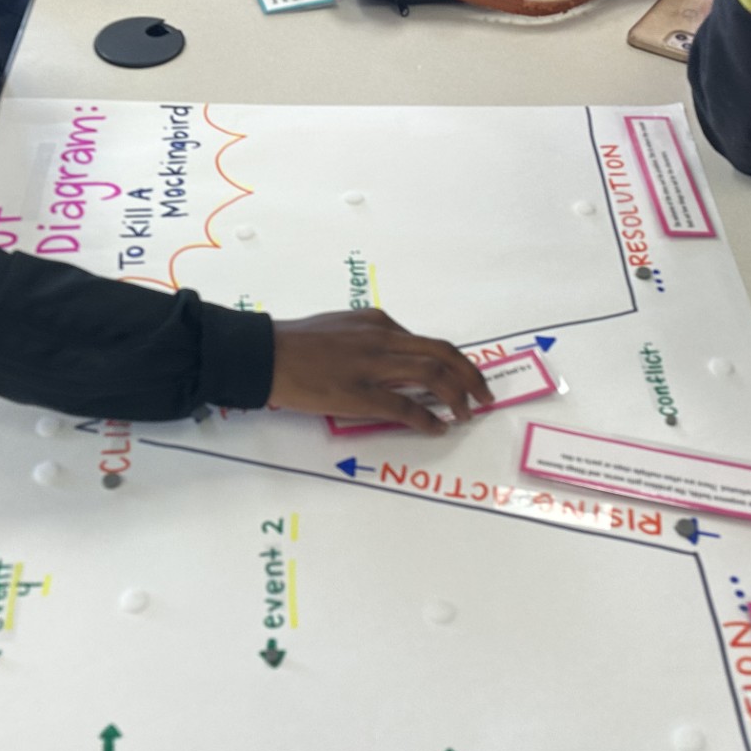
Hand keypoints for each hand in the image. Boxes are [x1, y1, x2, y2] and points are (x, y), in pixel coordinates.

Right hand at [269, 310, 493, 435]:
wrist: (266, 354)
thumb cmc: (296, 341)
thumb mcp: (340, 325)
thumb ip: (369, 336)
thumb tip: (391, 353)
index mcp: (378, 322)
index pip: (426, 341)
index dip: (453, 360)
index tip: (464, 375)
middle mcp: (382, 339)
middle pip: (442, 353)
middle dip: (470, 375)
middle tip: (484, 394)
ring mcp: (373, 366)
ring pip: (432, 376)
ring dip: (457, 396)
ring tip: (468, 413)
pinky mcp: (360, 394)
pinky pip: (406, 407)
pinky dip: (428, 418)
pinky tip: (438, 428)